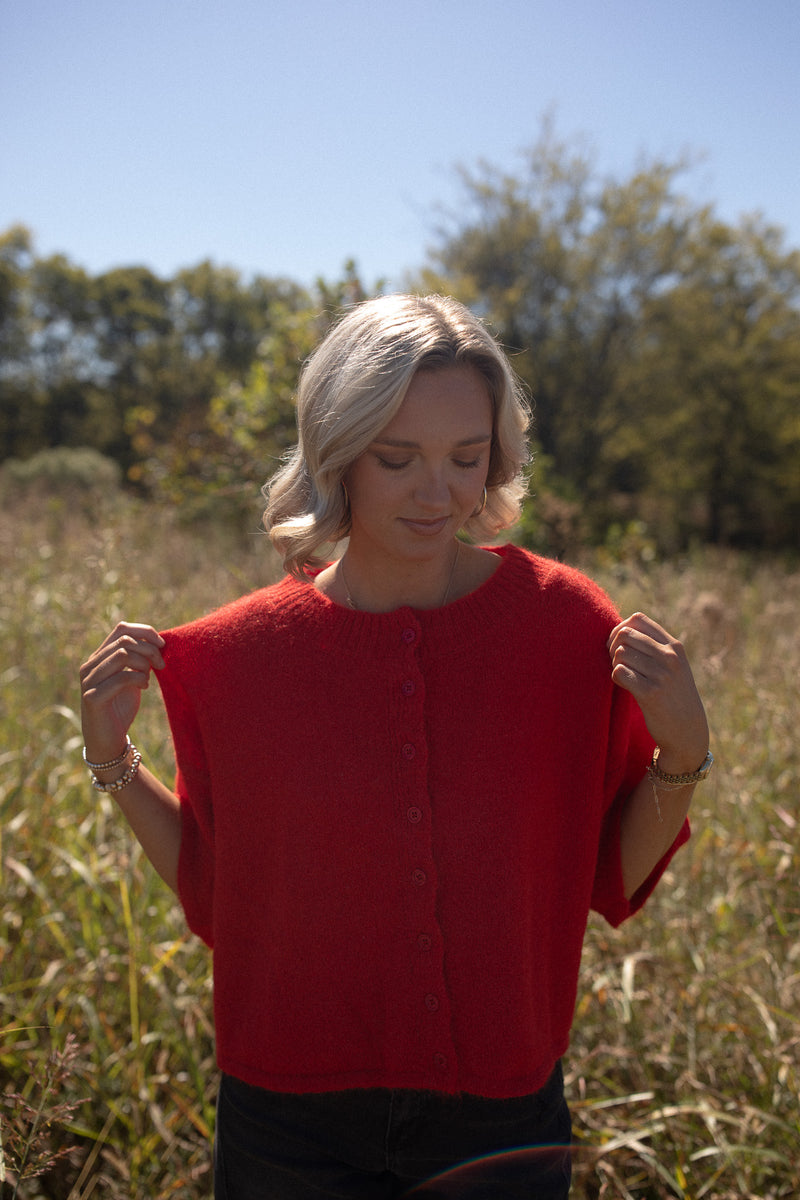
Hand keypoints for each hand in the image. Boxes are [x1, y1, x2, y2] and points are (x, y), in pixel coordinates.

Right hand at [80, 622, 164, 762]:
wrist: (107, 741)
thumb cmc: (120, 708)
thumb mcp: (132, 679)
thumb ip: (139, 661)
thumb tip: (158, 643)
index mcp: (99, 657)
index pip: (121, 629)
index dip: (145, 632)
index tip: (162, 645)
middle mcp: (90, 665)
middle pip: (125, 640)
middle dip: (150, 650)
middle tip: (161, 665)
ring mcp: (88, 680)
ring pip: (122, 654)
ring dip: (144, 664)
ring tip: (148, 678)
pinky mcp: (92, 697)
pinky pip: (121, 677)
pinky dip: (139, 679)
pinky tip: (144, 687)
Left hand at [607, 612, 708, 773]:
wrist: (688, 731)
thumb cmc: (674, 695)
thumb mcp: (674, 666)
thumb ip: (654, 647)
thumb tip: (620, 630)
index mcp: (674, 646)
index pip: (638, 619)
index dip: (620, 629)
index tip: (620, 646)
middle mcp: (670, 657)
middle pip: (624, 634)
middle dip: (612, 646)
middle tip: (616, 662)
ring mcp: (661, 675)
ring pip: (620, 654)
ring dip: (615, 664)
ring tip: (625, 676)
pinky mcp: (650, 694)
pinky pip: (619, 673)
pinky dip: (617, 678)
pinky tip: (625, 686)